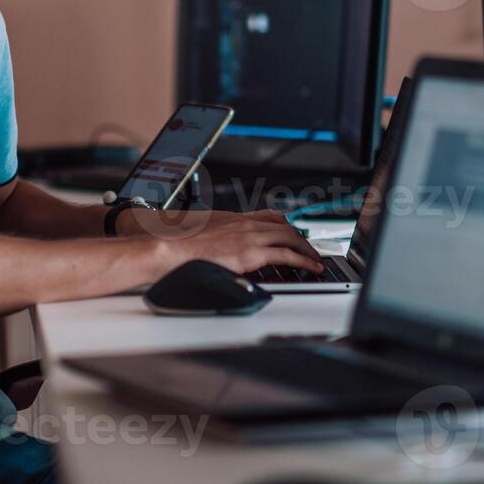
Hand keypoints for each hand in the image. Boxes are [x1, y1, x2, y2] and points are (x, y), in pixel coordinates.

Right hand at [132, 208, 325, 275]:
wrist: (167, 247)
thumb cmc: (175, 244)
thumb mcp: (197, 234)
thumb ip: (210, 239)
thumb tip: (211, 250)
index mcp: (231, 218)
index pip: (267, 216)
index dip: (283, 225)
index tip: (292, 232)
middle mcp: (243, 223)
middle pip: (283, 226)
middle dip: (300, 238)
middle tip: (309, 249)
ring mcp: (248, 236)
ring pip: (290, 238)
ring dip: (306, 249)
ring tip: (315, 260)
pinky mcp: (250, 253)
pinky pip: (287, 255)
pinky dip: (304, 261)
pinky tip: (311, 268)